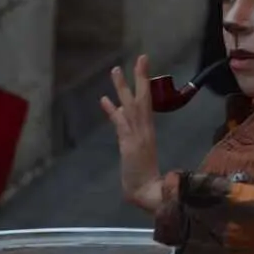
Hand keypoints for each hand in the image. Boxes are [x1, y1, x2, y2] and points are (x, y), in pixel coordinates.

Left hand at [101, 55, 163, 211]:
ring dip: (124, 88)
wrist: (149, 195)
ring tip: (116, 70)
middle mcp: (144, 130)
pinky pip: (121, 124)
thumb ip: (135, 139)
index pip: (147, 102)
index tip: (143, 64)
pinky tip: (104, 100)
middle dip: (140, 78)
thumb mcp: (140, 156)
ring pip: (132, 106)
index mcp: (148, 132)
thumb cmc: (149, 182)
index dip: (144, 83)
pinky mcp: (131, 145)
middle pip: (142, 99)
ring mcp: (138, 137)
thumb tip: (125, 121)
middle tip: (140, 58)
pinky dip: (113, 112)